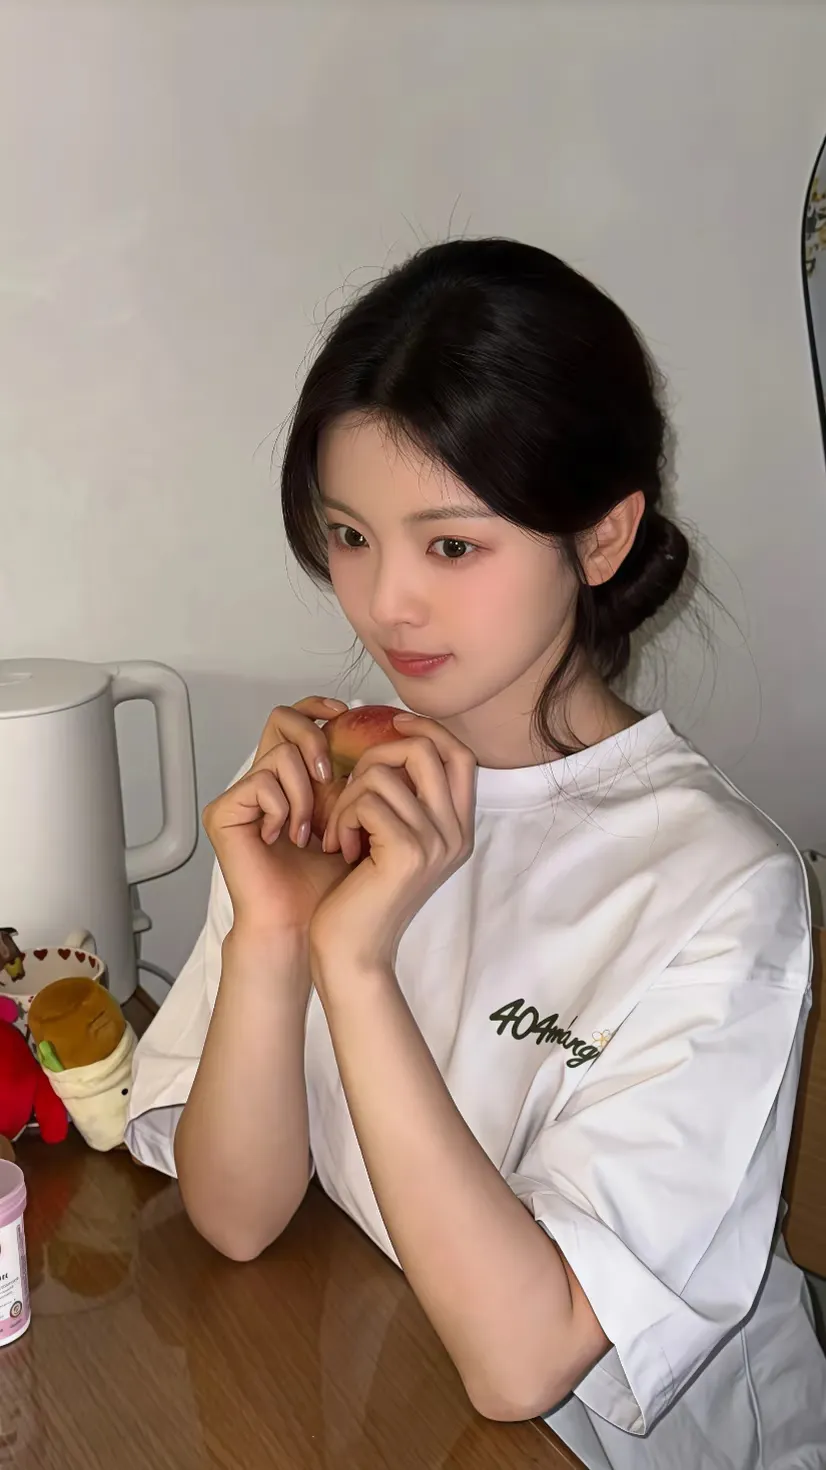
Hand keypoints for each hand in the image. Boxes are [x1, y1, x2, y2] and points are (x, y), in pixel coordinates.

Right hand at [202, 697, 350, 940]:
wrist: (305, 922)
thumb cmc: (328, 881)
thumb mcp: (352, 816)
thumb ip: (354, 777)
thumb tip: (377, 733)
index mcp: (292, 778)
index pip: (296, 719)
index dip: (317, 708)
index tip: (346, 714)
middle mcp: (263, 780)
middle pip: (281, 719)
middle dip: (314, 739)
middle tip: (331, 776)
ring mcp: (240, 796)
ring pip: (279, 754)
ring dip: (306, 793)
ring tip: (311, 831)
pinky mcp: (223, 812)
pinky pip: (261, 782)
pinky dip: (284, 808)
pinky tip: (284, 839)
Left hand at [308, 714, 476, 979]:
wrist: (353, 951)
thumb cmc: (362, 894)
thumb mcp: (391, 839)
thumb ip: (404, 798)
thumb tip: (392, 738)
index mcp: (457, 829)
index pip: (459, 754)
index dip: (427, 729)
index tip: (391, 724)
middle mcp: (456, 834)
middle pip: (426, 750)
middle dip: (377, 755)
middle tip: (352, 786)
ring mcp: (436, 843)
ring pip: (385, 774)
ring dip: (349, 795)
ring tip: (340, 830)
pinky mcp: (407, 852)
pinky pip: (367, 800)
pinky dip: (343, 817)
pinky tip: (338, 847)